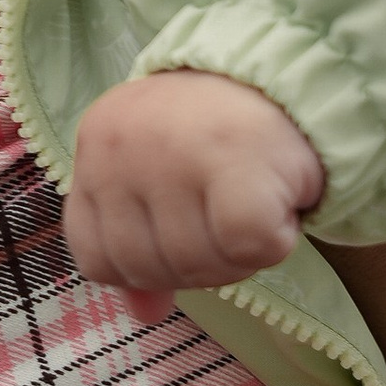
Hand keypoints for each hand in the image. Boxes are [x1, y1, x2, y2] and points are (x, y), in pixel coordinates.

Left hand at [66, 72, 325, 307]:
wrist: (289, 70)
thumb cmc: (218, 132)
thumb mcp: (157, 181)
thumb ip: (139, 247)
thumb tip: (145, 315)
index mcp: (96, 150)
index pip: (98, 259)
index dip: (146, 268)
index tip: (185, 232)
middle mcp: (123, 148)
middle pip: (151, 269)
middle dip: (200, 264)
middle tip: (228, 215)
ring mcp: (176, 154)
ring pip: (200, 265)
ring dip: (239, 255)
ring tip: (253, 203)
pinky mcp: (236, 161)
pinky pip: (248, 248)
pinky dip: (275, 242)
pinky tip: (278, 202)